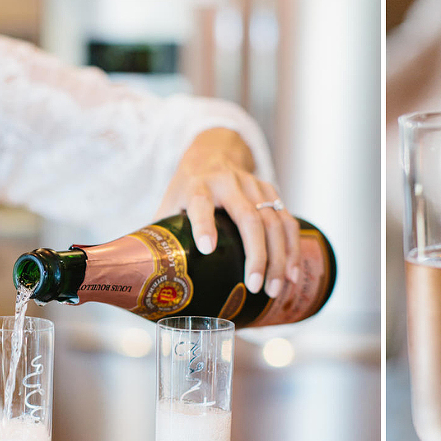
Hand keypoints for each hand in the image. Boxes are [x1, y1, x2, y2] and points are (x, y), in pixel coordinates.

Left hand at [158, 127, 300, 296]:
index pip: (201, 203)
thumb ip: (161, 233)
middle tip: (254, 286)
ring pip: (274, 221)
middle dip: (255, 254)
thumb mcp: (169, 203)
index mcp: (197, 186)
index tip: (207, 249)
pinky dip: (292, 249)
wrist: (214, 152)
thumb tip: (147, 277)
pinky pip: (288, 222)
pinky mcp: (272, 193)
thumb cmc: (187, 187)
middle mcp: (228, 183)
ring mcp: (255, 186)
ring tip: (275, 288)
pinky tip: (292, 274)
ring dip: (279, 257)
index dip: (203, 225)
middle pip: (248, 217)